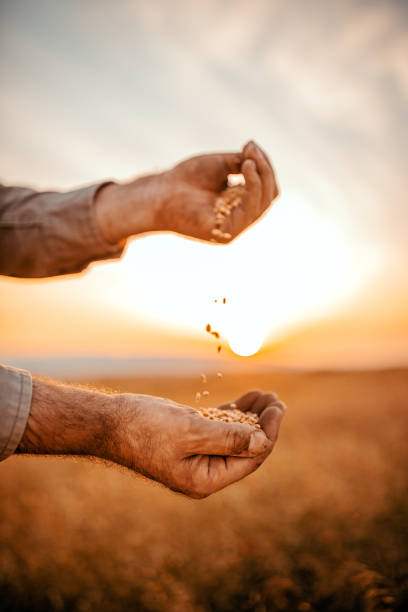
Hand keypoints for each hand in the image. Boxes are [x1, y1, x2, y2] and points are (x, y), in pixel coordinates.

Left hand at [95, 140, 278, 243]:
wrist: (162, 191)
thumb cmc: (187, 178)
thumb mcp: (221, 165)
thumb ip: (242, 163)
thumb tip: (258, 157)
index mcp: (240, 203)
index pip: (265, 189)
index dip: (263, 167)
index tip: (250, 145)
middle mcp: (240, 218)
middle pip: (269, 197)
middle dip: (265, 171)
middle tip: (251, 150)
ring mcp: (234, 227)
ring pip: (263, 204)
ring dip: (261, 178)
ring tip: (249, 159)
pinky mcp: (226, 233)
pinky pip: (250, 212)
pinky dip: (253, 188)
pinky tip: (246, 169)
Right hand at [108, 390, 285, 497]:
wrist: (109, 421)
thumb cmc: (145, 427)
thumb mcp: (190, 432)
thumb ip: (227, 439)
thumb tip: (263, 442)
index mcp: (205, 479)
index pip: (250, 458)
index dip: (268, 433)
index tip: (278, 407)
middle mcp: (203, 472)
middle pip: (245, 448)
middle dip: (263, 423)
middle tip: (276, 399)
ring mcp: (196, 456)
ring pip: (234, 436)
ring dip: (251, 416)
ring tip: (266, 395)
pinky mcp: (189, 439)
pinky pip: (219, 428)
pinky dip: (233, 413)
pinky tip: (248, 399)